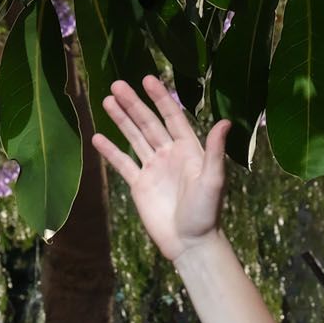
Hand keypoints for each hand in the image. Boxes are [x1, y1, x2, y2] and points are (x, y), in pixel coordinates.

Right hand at [93, 75, 229, 263]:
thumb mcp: (213, 180)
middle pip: (149, 123)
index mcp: (188, 150)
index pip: (172, 117)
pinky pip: (123, 163)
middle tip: (117, 84)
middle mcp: (169, 154)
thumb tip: (225, 121)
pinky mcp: (139, 185)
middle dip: (133, 104)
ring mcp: (153, 169)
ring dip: (121, 120)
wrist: (189, 243)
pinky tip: (97, 137)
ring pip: (134, 138)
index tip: (147, 79)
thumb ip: (215, 151)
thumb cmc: (206, 213)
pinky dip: (110, 151)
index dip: (160, 98)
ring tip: (107, 100)